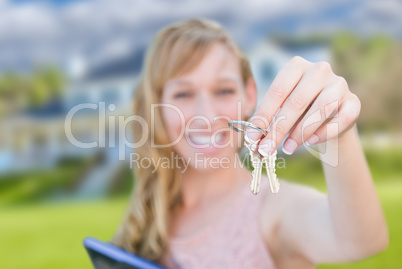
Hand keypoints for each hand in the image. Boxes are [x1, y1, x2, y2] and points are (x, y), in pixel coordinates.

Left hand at [245, 56, 360, 155]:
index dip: (263, 116)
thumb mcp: (280, 110)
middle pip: (296, 101)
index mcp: (296, 66)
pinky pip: (342, 118)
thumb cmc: (297, 111)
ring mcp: (339, 84)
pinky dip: (325, 132)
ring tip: (287, 148)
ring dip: (301, 133)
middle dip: (278, 129)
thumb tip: (253, 138)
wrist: (328, 116)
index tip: (252, 137)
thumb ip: (269, 120)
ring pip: (320, 109)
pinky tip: (312, 142)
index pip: (277, 91)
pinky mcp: (354, 101)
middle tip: (266, 148)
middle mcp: (319, 70)